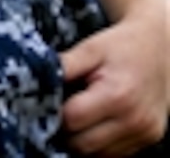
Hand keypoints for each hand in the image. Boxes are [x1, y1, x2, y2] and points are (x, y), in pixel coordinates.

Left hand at [60, 16, 167, 154]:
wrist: (161, 47)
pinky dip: (101, 142)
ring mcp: (145, 132)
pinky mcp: (150, 138)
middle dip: (66, 129)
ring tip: (81, 112)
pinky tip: (97, 121)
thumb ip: (63, 65)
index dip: (54, 111)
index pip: (71, 119)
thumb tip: (35, 80)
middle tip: (62, 108)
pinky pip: (115, 153)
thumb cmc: (122, 46)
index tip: (50, 99)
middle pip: (83, 144)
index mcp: (117, 95)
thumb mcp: (90, 48)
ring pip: (98, 154)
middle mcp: (135, 120)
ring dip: (83, 139)